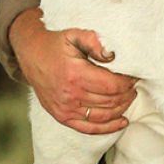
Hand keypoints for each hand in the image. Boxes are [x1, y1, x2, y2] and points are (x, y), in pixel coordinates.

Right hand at [10, 10, 136, 134]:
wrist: (30, 55)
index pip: (112, 86)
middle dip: (127, 94)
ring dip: (122, 108)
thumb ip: (94, 42)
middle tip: (133, 86)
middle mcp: (70, 95)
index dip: (127, 83)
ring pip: (104, 116)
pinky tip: (122, 121)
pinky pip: (90, 128)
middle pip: (110, 102)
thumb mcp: (74, 35)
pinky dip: (109, 127)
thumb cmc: (55, 44)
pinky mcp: (62, 117)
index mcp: (75, 74)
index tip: (133, 77)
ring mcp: (66, 109)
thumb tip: (112, 55)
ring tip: (129, 98)